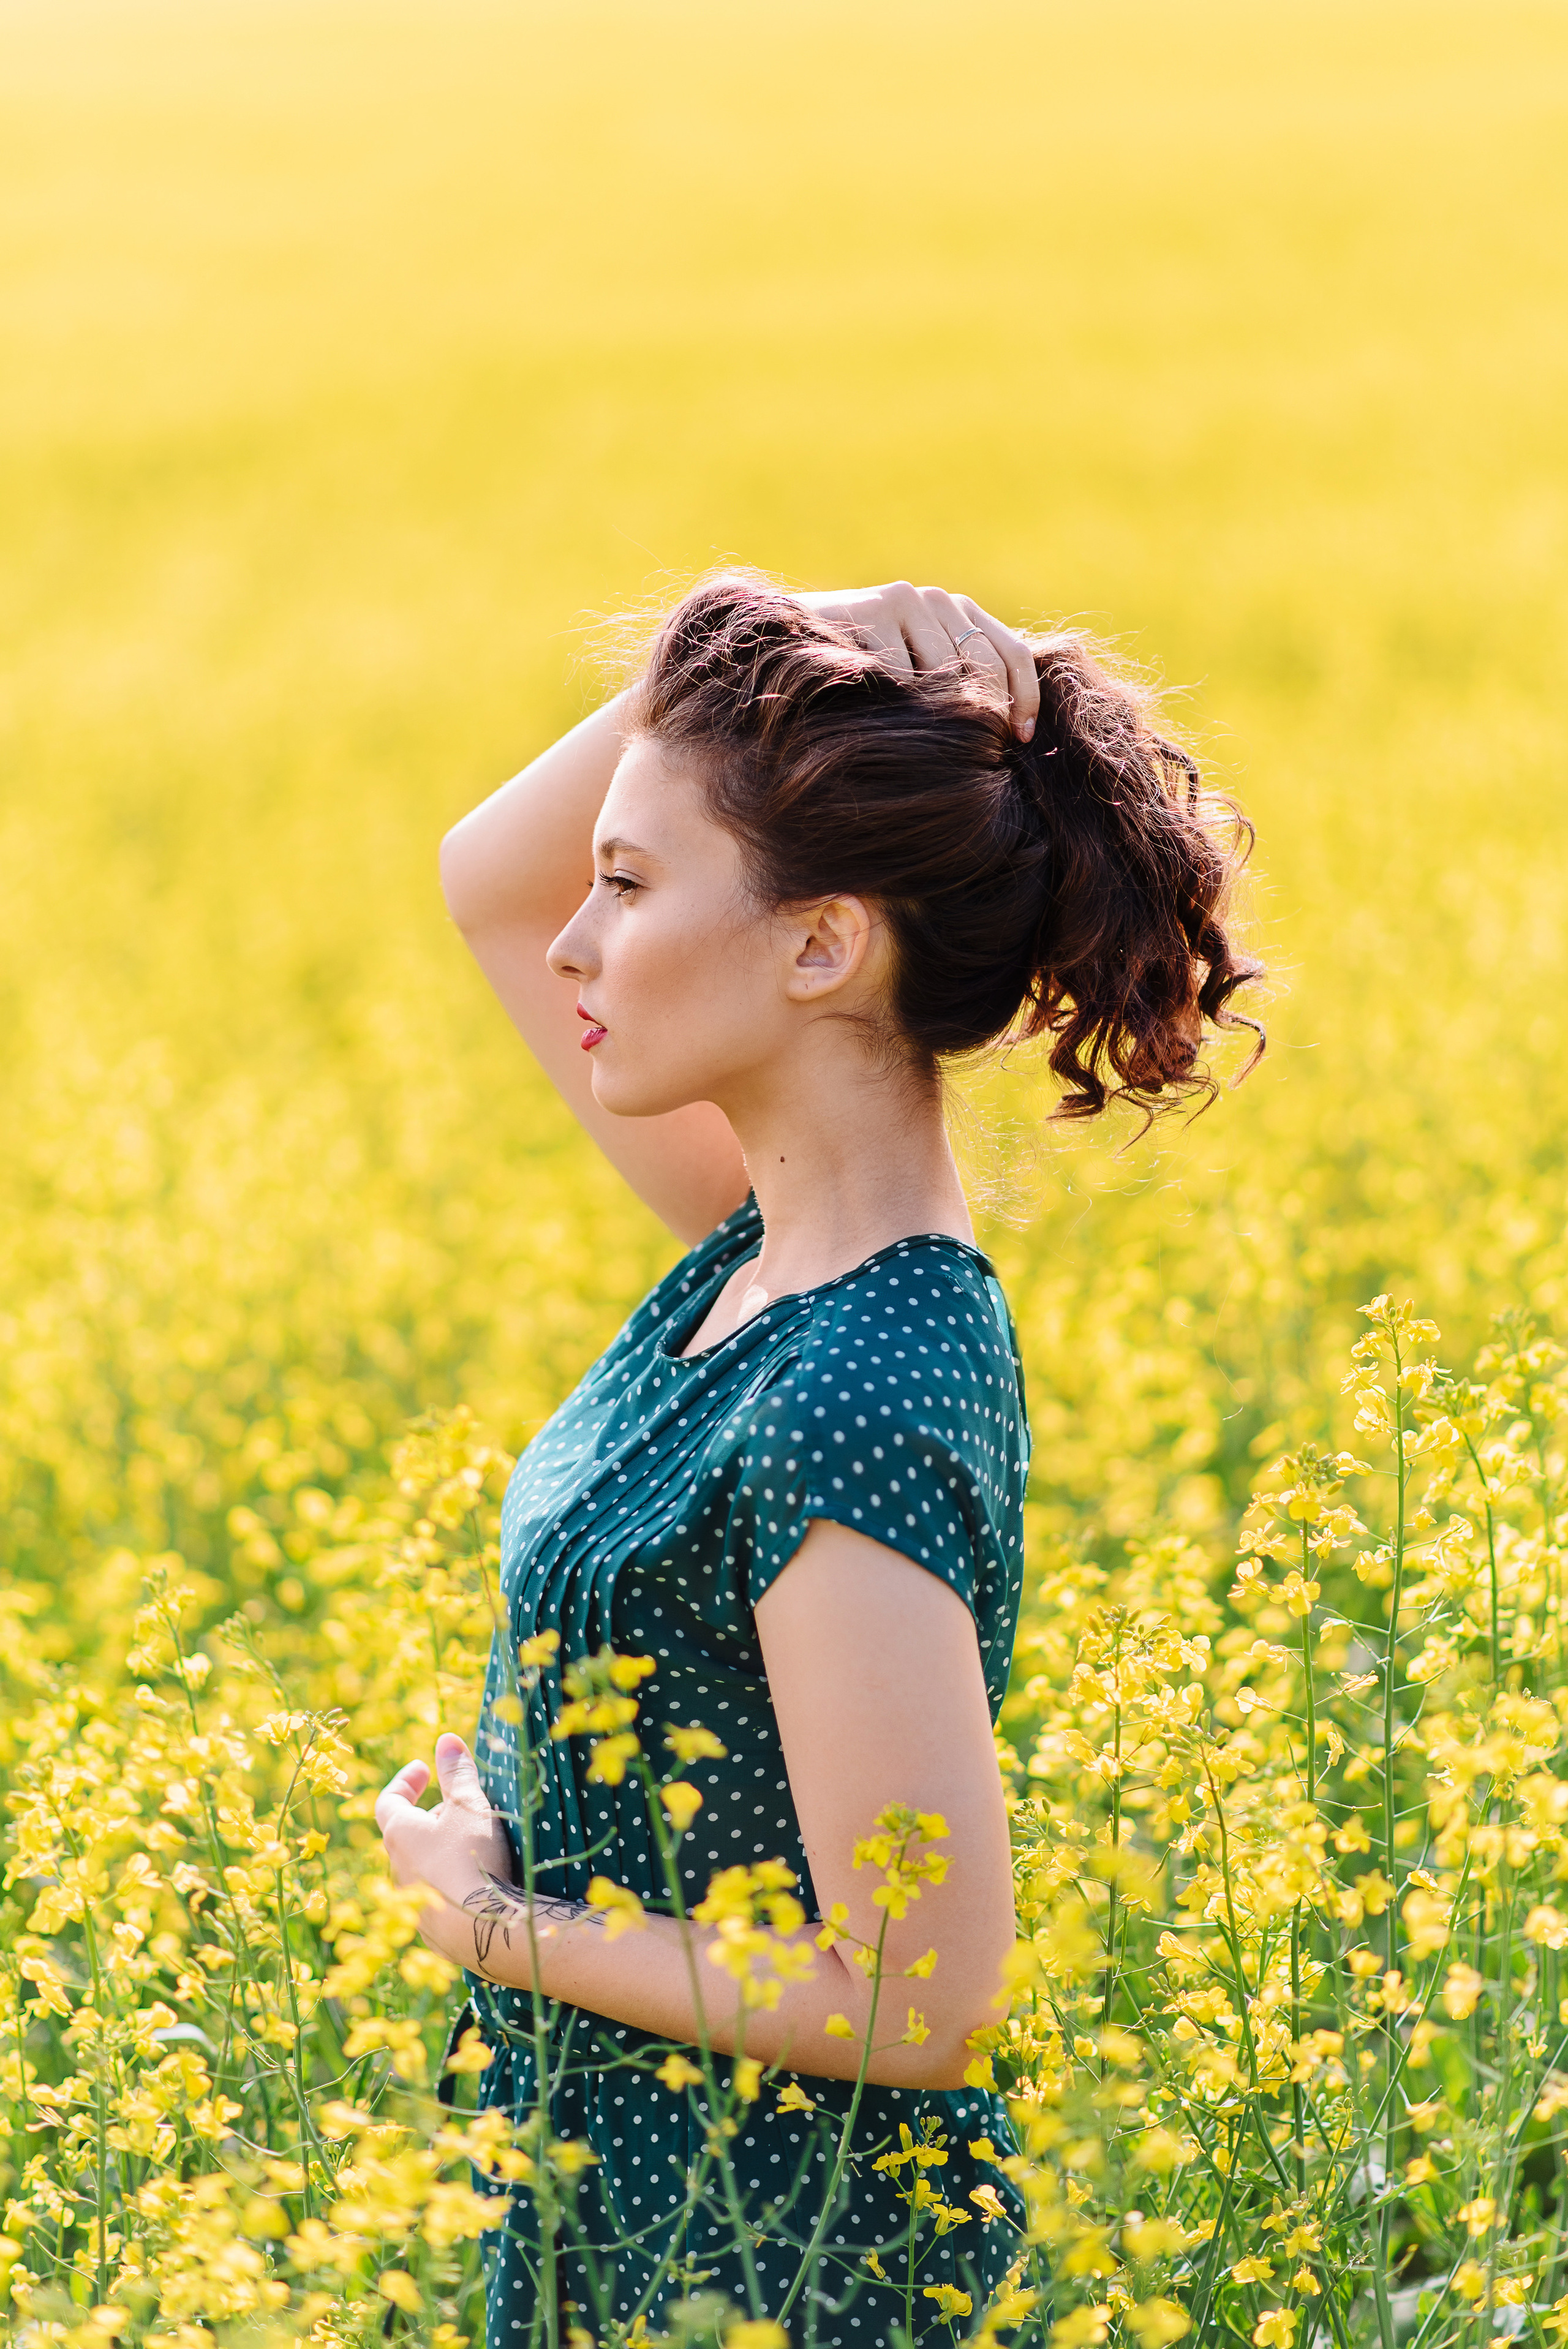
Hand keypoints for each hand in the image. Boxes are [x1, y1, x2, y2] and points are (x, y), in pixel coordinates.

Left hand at [374, 1733, 513, 1950]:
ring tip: (475, 1845)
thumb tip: (446, 1740)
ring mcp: (412, 1905)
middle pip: (408, 1835)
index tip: (423, 1769)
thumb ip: (457, 1773)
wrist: (482, 1929)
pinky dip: (452, 1884)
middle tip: (462, 1808)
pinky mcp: (431, 1932)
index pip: (389, 1801)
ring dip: (442, 1853)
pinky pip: (438, 1898)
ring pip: (422, 1868)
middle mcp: (397, 1870)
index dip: (405, 1781)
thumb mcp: (469, 1806)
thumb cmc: (472, 1857)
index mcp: (400, 1835)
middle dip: (432, 1818)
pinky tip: (478, 1884)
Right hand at [797, 583, 1040, 740]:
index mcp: (957, 613)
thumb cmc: (860, 678)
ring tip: (912, 737)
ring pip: (943, 673)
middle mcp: (937, 599)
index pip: (1014, 653)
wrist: (787, 648)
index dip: (1025, 699)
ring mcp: (904, 600)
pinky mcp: (872, 608)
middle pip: (986, 665)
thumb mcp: (917, 680)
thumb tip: (1015, 736)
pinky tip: (872, 711)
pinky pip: (901, 673)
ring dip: (932, 714)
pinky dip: (893, 701)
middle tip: (976, 755)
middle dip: (987, 714)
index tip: (1021, 740)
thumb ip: (957, 686)